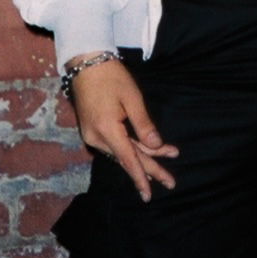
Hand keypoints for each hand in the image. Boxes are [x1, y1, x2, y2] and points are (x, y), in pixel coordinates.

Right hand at [69, 59, 178, 201]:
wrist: (85, 62)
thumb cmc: (111, 76)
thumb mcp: (132, 98)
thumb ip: (144, 125)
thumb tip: (156, 146)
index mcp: (106, 130)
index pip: (128, 159)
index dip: (141, 177)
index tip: (150, 194)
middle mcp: (96, 138)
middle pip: (127, 158)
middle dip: (149, 169)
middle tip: (170, 182)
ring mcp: (92, 135)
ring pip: (121, 152)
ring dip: (143, 157)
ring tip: (164, 165)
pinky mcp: (91, 130)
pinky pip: (114, 145)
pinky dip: (130, 149)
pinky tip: (143, 154)